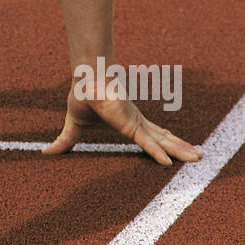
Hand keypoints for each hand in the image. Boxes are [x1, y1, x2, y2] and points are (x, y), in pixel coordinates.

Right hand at [42, 74, 201, 166]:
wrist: (85, 80)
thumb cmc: (82, 96)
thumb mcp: (74, 126)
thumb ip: (65, 141)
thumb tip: (45, 152)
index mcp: (127, 122)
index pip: (149, 135)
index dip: (162, 143)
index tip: (174, 151)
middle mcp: (137, 122)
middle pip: (163, 138)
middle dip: (180, 147)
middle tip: (198, 155)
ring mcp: (136, 123)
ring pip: (162, 141)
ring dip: (181, 149)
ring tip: (200, 157)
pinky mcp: (130, 124)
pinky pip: (146, 142)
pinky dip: (157, 153)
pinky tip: (169, 164)